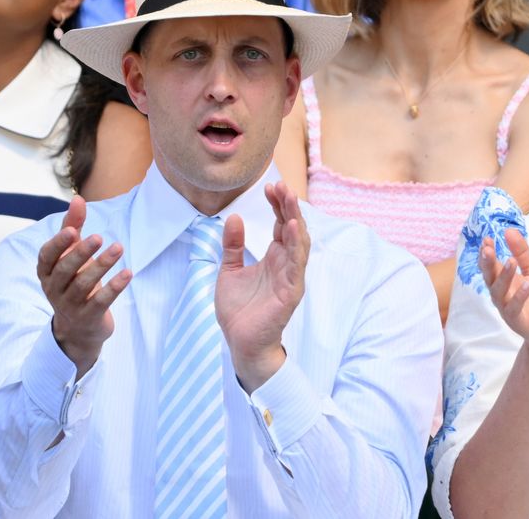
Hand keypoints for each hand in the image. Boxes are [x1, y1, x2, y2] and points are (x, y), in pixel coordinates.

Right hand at [37, 196, 131, 376]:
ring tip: (118, 248)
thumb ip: (72, 227)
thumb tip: (78, 198)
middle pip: (65, 270)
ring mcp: (70, 305)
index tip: (72, 230)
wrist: (78, 328)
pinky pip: (101, 301)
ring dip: (102, 265)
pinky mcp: (88, 317)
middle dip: (81, 253)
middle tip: (99, 237)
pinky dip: (115, 287)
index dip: (58, 244)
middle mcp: (54, 289)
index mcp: (46, 272)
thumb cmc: (73, 281)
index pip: (47, 256)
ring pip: (84, 284)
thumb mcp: (70, 255)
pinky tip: (128, 273)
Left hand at [215, 181, 309, 391]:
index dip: (277, 205)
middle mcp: (286, 264)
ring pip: (299, 242)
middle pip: (293, 228)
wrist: (240, 342)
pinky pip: (296, 264)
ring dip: (295, 219)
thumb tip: (234, 217)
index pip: (280, 224)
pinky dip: (295, 244)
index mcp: (274, 258)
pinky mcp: (291, 291)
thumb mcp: (229, 271)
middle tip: (281, 185)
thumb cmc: (239, 311)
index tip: (269, 187)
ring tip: (290, 198)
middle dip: (288, 206)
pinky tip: (291, 227)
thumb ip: (232, 246)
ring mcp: (291, 276)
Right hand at [479, 229, 528, 359]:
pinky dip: (520, 297)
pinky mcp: (519, 322)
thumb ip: (523, 253)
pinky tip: (527, 284)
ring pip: (499, 293)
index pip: (491, 266)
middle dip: (487, 263)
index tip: (488, 238)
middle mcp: (502, 295)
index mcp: (505, 282)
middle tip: (488, 248)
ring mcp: (508, 309)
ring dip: (504, 277)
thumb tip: (508, 230)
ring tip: (511, 261)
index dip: (487, 253)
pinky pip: (515, 309)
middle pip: (489, 278)